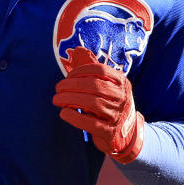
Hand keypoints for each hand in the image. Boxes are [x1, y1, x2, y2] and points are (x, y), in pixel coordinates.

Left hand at [53, 48, 144, 162]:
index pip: (100, 70)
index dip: (81, 71)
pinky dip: (75, 117)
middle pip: (94, 86)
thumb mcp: (107, 87)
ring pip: (93, 103)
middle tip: (57, 88)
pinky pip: (91, 123)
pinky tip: (64, 113)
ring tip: (56, 99)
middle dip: (72, 85)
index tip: (68, 76)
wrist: (127, 135)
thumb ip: (92, 70)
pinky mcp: (110, 132)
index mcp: (121, 82)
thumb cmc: (111, 105)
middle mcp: (122, 97)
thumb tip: (77, 50)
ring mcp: (117, 115)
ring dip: (70, 99)